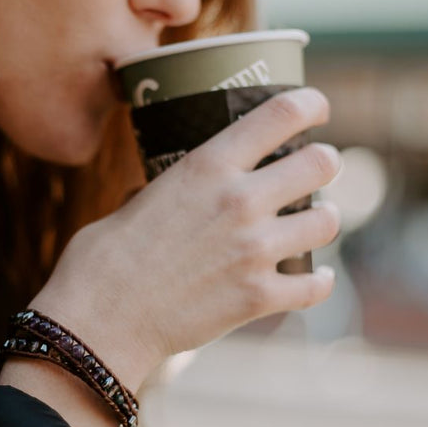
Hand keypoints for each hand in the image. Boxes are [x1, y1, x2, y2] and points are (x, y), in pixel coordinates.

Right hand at [30, 87, 340, 389]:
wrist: (100, 321)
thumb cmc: (102, 260)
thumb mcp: (135, 201)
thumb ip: (165, 190)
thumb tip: (166, 191)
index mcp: (207, 165)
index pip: (281, 114)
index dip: (310, 104)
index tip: (318, 107)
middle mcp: (240, 200)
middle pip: (321, 163)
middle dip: (326, 162)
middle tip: (319, 167)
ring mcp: (255, 250)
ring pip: (327, 221)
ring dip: (325, 218)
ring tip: (318, 220)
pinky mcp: (259, 297)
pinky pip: (316, 285)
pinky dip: (321, 280)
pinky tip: (319, 276)